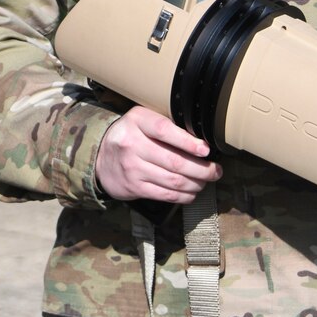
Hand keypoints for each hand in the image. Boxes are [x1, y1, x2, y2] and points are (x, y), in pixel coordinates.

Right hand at [93, 106, 221, 202]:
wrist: (100, 157)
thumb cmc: (130, 135)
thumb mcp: (141, 120)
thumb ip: (165, 124)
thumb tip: (200, 138)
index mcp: (137, 121)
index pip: (165, 130)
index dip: (188, 142)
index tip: (206, 150)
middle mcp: (132, 144)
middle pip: (174, 161)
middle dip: (202, 169)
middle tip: (216, 171)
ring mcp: (132, 168)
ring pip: (173, 180)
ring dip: (196, 183)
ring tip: (206, 181)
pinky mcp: (134, 187)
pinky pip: (165, 195)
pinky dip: (184, 196)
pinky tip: (192, 192)